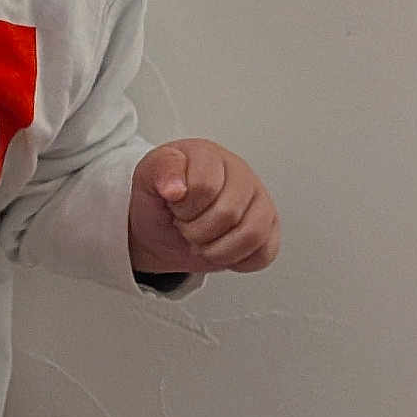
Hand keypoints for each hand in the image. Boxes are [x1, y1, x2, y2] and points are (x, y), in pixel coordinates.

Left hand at [129, 140, 278, 277]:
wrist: (161, 227)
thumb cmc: (160, 200)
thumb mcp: (146, 177)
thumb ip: (161, 170)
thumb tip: (176, 188)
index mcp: (211, 156)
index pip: (205, 187)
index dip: (184, 208)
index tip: (175, 207)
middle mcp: (241, 175)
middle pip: (228, 215)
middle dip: (197, 231)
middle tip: (186, 225)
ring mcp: (259, 201)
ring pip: (252, 235)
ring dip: (217, 250)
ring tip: (202, 241)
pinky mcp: (269, 228)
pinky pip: (264, 254)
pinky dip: (237, 261)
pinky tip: (220, 249)